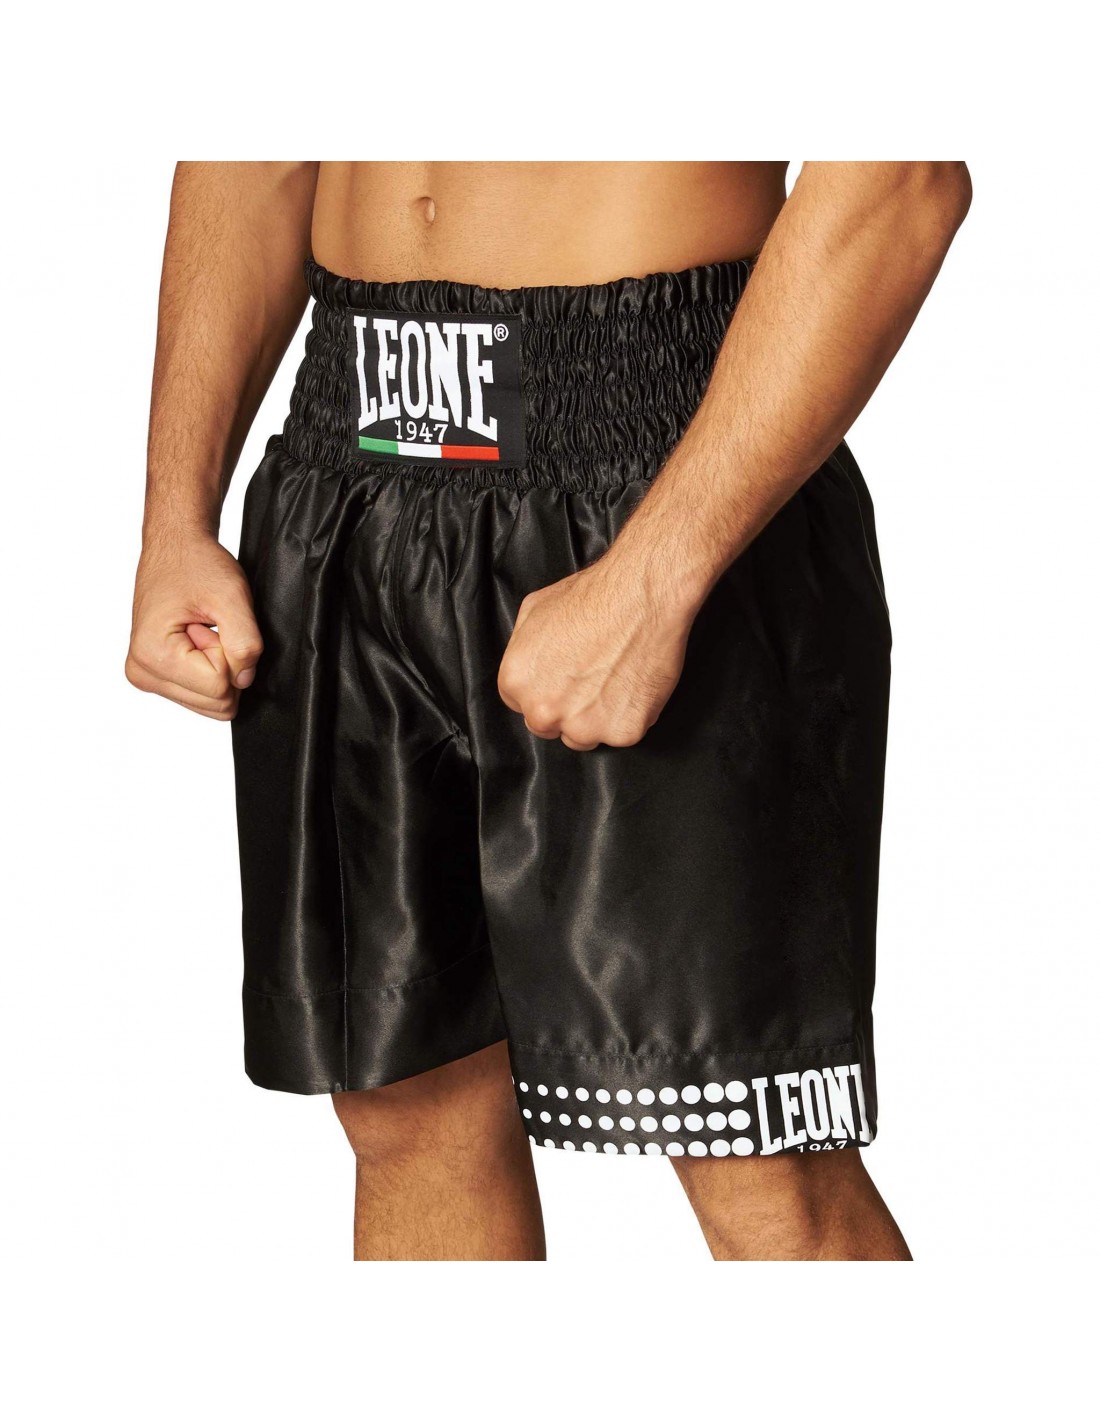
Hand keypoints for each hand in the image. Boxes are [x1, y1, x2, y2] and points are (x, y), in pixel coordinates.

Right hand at [126, 534, 262, 719]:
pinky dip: (210, 669)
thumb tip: (245, 679)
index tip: (211, 624)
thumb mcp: (232, 597)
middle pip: (215, 703)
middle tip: (208, 627)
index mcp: (153, 656)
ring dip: (218, 666)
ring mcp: (147, 677)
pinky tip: (197, 638)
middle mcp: (143, 673)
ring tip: (202, 631)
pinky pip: (202, 695)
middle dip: (225, 665)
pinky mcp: (156, 676)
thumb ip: (246, 643)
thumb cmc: (196, 564)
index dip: (230, 654)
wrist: (175, 548)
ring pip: (211, 703)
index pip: (219, 687)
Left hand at [497, 557, 692, 750]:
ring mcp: (584, 726)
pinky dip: (631, 715)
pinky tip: (634, 684)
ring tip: (614, 680)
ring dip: (596, 718)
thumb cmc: (594, 597)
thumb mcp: (535, 609)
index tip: (563, 680)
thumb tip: (528, 659)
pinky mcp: (622, 732)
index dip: (545, 691)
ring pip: (584, 737)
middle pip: (550, 727)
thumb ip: (522, 647)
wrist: (642, 595)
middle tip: (590, 679)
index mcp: (517, 682)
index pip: (522, 705)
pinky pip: (623, 734)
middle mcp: (544, 711)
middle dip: (566, 709)